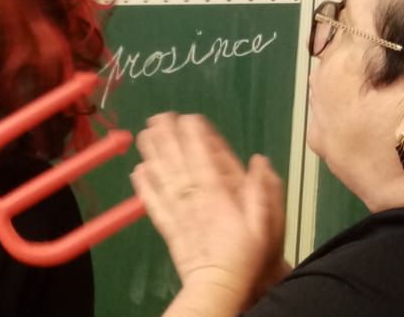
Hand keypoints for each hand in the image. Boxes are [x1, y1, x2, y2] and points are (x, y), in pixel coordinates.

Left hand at [131, 114, 284, 305]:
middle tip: (158, 116)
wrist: (220, 287)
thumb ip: (261, 191)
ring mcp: (177, 211)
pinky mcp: (167, 226)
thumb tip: (260, 160)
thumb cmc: (246, 255)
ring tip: (143, 133)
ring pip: (162, 176)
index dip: (194, 135)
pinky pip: (153, 203)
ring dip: (152, 154)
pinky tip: (137, 171)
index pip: (202, 157)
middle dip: (168, 137)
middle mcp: (193, 198)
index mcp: (217, 194)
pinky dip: (144, 186)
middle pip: (178, 161)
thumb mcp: (265, 223)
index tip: (187, 117)